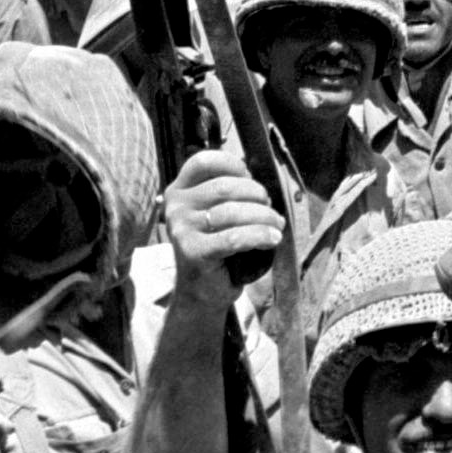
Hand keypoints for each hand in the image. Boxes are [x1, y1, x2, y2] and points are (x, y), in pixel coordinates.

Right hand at [164, 148, 281, 301]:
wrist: (201, 290)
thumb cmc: (217, 244)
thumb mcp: (217, 211)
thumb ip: (230, 191)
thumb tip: (260, 176)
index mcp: (180, 190)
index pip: (204, 162)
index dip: (232, 164)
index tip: (250, 176)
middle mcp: (175, 207)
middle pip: (224, 187)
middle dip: (257, 195)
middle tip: (270, 209)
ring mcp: (181, 230)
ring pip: (232, 212)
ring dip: (263, 216)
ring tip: (276, 225)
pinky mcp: (193, 252)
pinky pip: (234, 238)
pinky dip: (259, 235)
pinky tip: (272, 239)